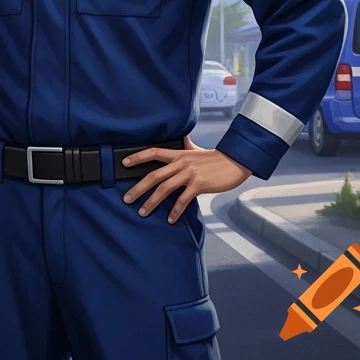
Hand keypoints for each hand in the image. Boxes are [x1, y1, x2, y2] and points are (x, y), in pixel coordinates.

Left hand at [121, 136, 252, 222]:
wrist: (235, 162)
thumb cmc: (215, 158)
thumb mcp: (197, 150)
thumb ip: (187, 147)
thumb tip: (182, 139)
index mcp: (179, 154)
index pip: (153, 152)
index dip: (138, 157)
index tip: (124, 163)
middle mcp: (181, 163)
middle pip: (154, 175)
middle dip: (138, 188)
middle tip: (127, 199)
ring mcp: (189, 174)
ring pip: (165, 188)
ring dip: (152, 202)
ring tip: (142, 212)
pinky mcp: (199, 185)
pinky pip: (183, 199)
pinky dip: (175, 211)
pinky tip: (170, 219)